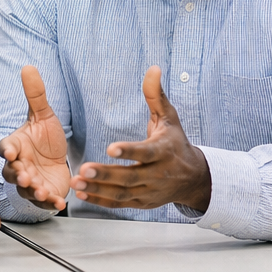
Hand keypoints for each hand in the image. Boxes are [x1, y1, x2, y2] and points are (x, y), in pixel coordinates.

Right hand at [0, 65, 68, 210]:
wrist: (58, 160)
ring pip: (26, 189)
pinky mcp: (44, 194)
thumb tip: (28, 67)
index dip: (8, 151)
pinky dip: (51, 203)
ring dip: (33, 191)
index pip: (6, 147)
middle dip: (19, 175)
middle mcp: (19, 166)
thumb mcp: (44, 115)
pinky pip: (44, 201)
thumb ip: (36, 95)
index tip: (12, 152)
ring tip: (41, 191)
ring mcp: (30, 182)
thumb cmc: (46, 139)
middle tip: (25, 177)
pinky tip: (60, 203)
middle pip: (13, 172)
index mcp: (16, 146)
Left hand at [71, 66, 211, 211]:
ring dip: (98, 190)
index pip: (145, 153)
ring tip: (77, 183)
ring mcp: (149, 191)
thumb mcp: (169, 117)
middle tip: (83, 169)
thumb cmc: (176, 143)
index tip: (111, 148)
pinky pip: (120, 203)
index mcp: (164, 151)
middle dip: (106, 175)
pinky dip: (101, 201)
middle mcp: (158, 174)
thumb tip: (153, 68)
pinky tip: (83, 194)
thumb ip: (156, 95)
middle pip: (130, 177)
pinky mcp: (142, 203)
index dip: (129, 151)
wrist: (194, 178)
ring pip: (122, 193)